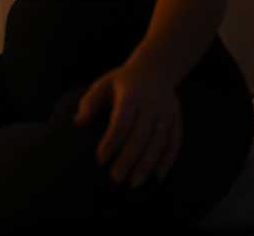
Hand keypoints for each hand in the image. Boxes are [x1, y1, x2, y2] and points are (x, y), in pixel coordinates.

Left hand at [75, 61, 182, 187]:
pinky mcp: (176, 120)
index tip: (100, 160)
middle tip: (116, 178)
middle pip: (141, 136)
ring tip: (134, 183)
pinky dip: (167, 161)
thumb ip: (89, 103)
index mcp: (131, 94)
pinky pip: (174, 143)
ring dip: (147, 164)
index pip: (122, 122)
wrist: (156, 69)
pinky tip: (157, 178)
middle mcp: (151, 104)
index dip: (111, 142)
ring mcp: (166, 113)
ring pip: (159, 142)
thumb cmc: (121, 81)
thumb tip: (77, 122)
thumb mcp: (102, 85)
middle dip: (129, 159)